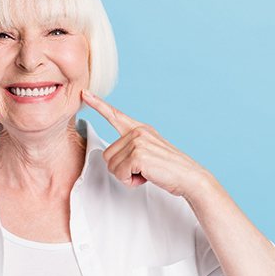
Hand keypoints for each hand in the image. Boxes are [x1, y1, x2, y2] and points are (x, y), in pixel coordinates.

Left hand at [81, 90, 209, 196]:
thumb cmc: (169, 169)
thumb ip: (132, 147)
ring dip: (126, 176)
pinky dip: (130, 181)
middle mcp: (137, 132)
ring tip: (146, 172)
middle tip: (142, 170)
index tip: (84, 93)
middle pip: (107, 155)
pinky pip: (119, 174)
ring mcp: (137, 142)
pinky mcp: (137, 155)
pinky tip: (146, 176)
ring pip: (112, 165)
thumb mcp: (150, 151)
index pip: (115, 114)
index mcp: (140, 129)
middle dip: (121, 169)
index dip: (98, 104)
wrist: (190, 177)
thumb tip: (112, 157)